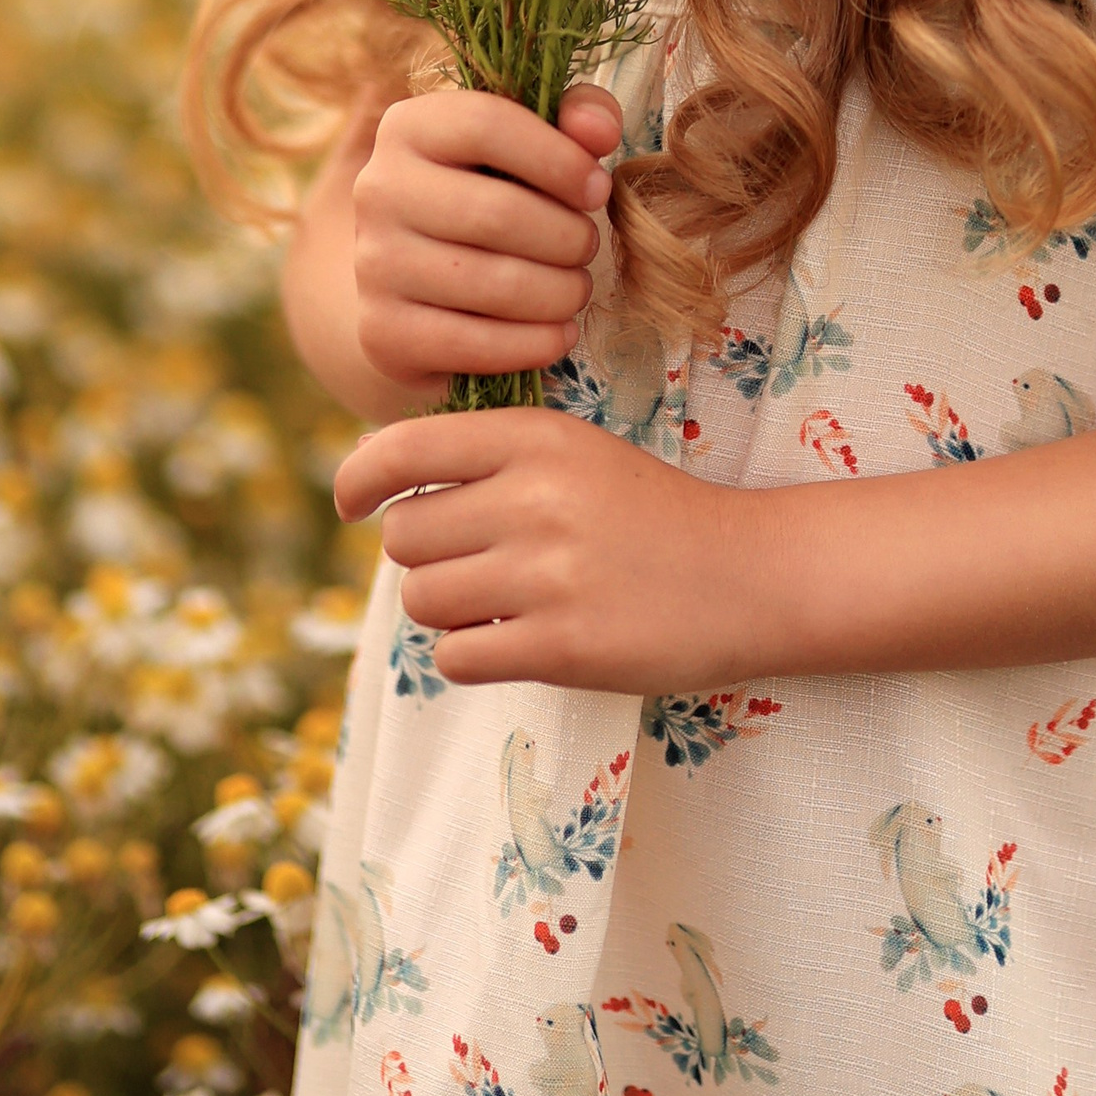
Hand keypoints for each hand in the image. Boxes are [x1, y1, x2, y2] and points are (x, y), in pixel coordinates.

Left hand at [333, 406, 771, 690]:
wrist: (746, 574)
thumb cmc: (650, 514)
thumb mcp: (576, 454)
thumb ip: (492, 461)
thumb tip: (384, 490)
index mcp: (535, 437)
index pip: (404, 446)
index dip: (359, 478)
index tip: (349, 503)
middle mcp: (534, 497)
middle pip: (404, 537)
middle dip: (426, 557)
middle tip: (476, 565)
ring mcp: (546, 574)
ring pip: (423, 600)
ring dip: (447, 611)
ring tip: (501, 604)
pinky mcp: (559, 646)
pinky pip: (455, 657)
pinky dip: (471, 656)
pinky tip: (515, 642)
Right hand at [349, 81, 623, 408]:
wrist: (418, 283)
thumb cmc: (490, 194)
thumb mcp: (529, 141)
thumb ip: (574, 117)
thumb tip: (600, 130)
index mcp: (409, 126)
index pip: (488, 125)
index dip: (559, 158)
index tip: (597, 188)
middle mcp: (379, 189)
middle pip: (497, 214)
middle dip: (567, 237)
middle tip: (588, 246)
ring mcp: (374, 263)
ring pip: (494, 284)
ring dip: (560, 292)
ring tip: (576, 288)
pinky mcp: (382, 332)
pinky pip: (476, 344)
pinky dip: (535, 343)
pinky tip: (559, 333)